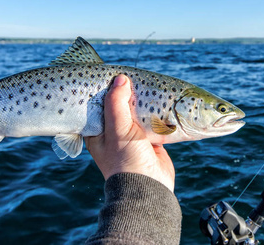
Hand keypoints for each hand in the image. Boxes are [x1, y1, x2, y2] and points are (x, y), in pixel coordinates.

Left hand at [86, 75, 175, 191]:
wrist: (148, 189)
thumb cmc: (125, 161)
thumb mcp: (117, 130)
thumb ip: (117, 104)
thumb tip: (120, 78)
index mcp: (99, 130)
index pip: (100, 104)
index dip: (107, 89)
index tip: (115, 73)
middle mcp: (115, 132)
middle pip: (122, 105)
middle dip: (129, 93)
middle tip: (135, 77)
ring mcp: (134, 136)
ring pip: (139, 112)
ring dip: (146, 101)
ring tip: (150, 85)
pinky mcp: (151, 140)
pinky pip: (156, 122)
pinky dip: (160, 113)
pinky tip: (164, 101)